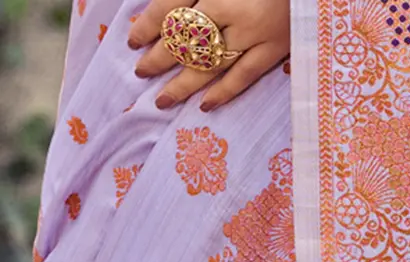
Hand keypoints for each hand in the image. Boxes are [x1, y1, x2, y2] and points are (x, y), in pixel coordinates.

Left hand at [128, 0, 289, 111]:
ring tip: (163, 99)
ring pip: (211, 63)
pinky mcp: (276, 49)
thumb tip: (173, 14)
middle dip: (161, 57)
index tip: (133, 39)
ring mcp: (255, 33)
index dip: (150, 24)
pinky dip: (224, 92)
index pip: (173, 6)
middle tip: (141, 72)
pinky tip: (205, 104)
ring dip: (184, 83)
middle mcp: (234, 10)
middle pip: (187, 37)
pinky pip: (245, 76)